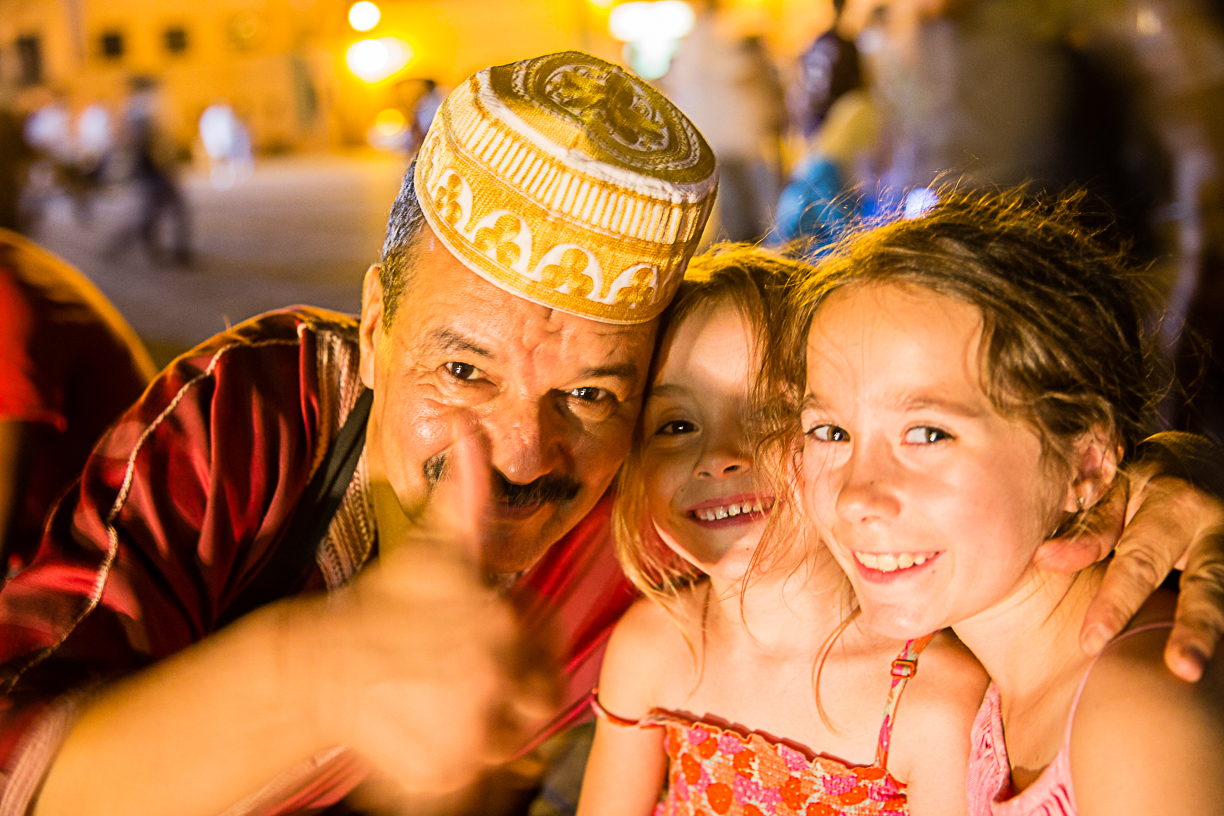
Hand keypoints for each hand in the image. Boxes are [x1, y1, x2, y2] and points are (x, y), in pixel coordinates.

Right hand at [286, 431, 559, 792]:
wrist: (319, 661)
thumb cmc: (387, 598)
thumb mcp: (436, 542)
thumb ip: (467, 493)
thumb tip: (473, 429)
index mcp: (502, 625)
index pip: (550, 665)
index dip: (529, 663)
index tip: (493, 659)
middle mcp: (493, 680)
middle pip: (533, 711)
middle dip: (508, 703)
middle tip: (467, 692)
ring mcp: (466, 733)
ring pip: (504, 752)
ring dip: (485, 739)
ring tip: (444, 716)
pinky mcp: (437, 776)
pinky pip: (469, 787)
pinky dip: (456, 778)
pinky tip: (430, 747)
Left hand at [1039, 465, 1223, 681]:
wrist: (1196, 461)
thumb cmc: (1137, 481)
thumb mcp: (1112, 489)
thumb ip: (1088, 527)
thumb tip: (1046, 558)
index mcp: (1174, 506)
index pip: (1139, 563)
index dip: (1115, 603)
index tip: (1091, 643)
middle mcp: (1214, 529)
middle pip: (1206, 586)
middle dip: (1194, 628)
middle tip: (1182, 669)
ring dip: (1212, 634)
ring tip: (1196, 670)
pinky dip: (1219, 631)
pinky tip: (1213, 666)